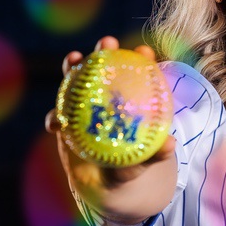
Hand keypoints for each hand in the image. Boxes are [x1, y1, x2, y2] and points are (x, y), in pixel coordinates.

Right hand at [44, 35, 175, 166]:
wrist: (103, 183)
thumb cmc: (128, 167)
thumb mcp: (143, 160)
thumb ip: (156, 153)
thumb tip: (170, 144)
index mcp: (127, 101)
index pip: (137, 74)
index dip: (140, 59)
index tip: (144, 52)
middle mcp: (104, 97)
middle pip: (104, 66)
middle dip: (105, 49)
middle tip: (108, 42)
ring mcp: (81, 106)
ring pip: (75, 81)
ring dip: (73, 67)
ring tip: (73, 59)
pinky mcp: (63, 122)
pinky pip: (56, 117)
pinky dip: (54, 118)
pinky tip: (57, 124)